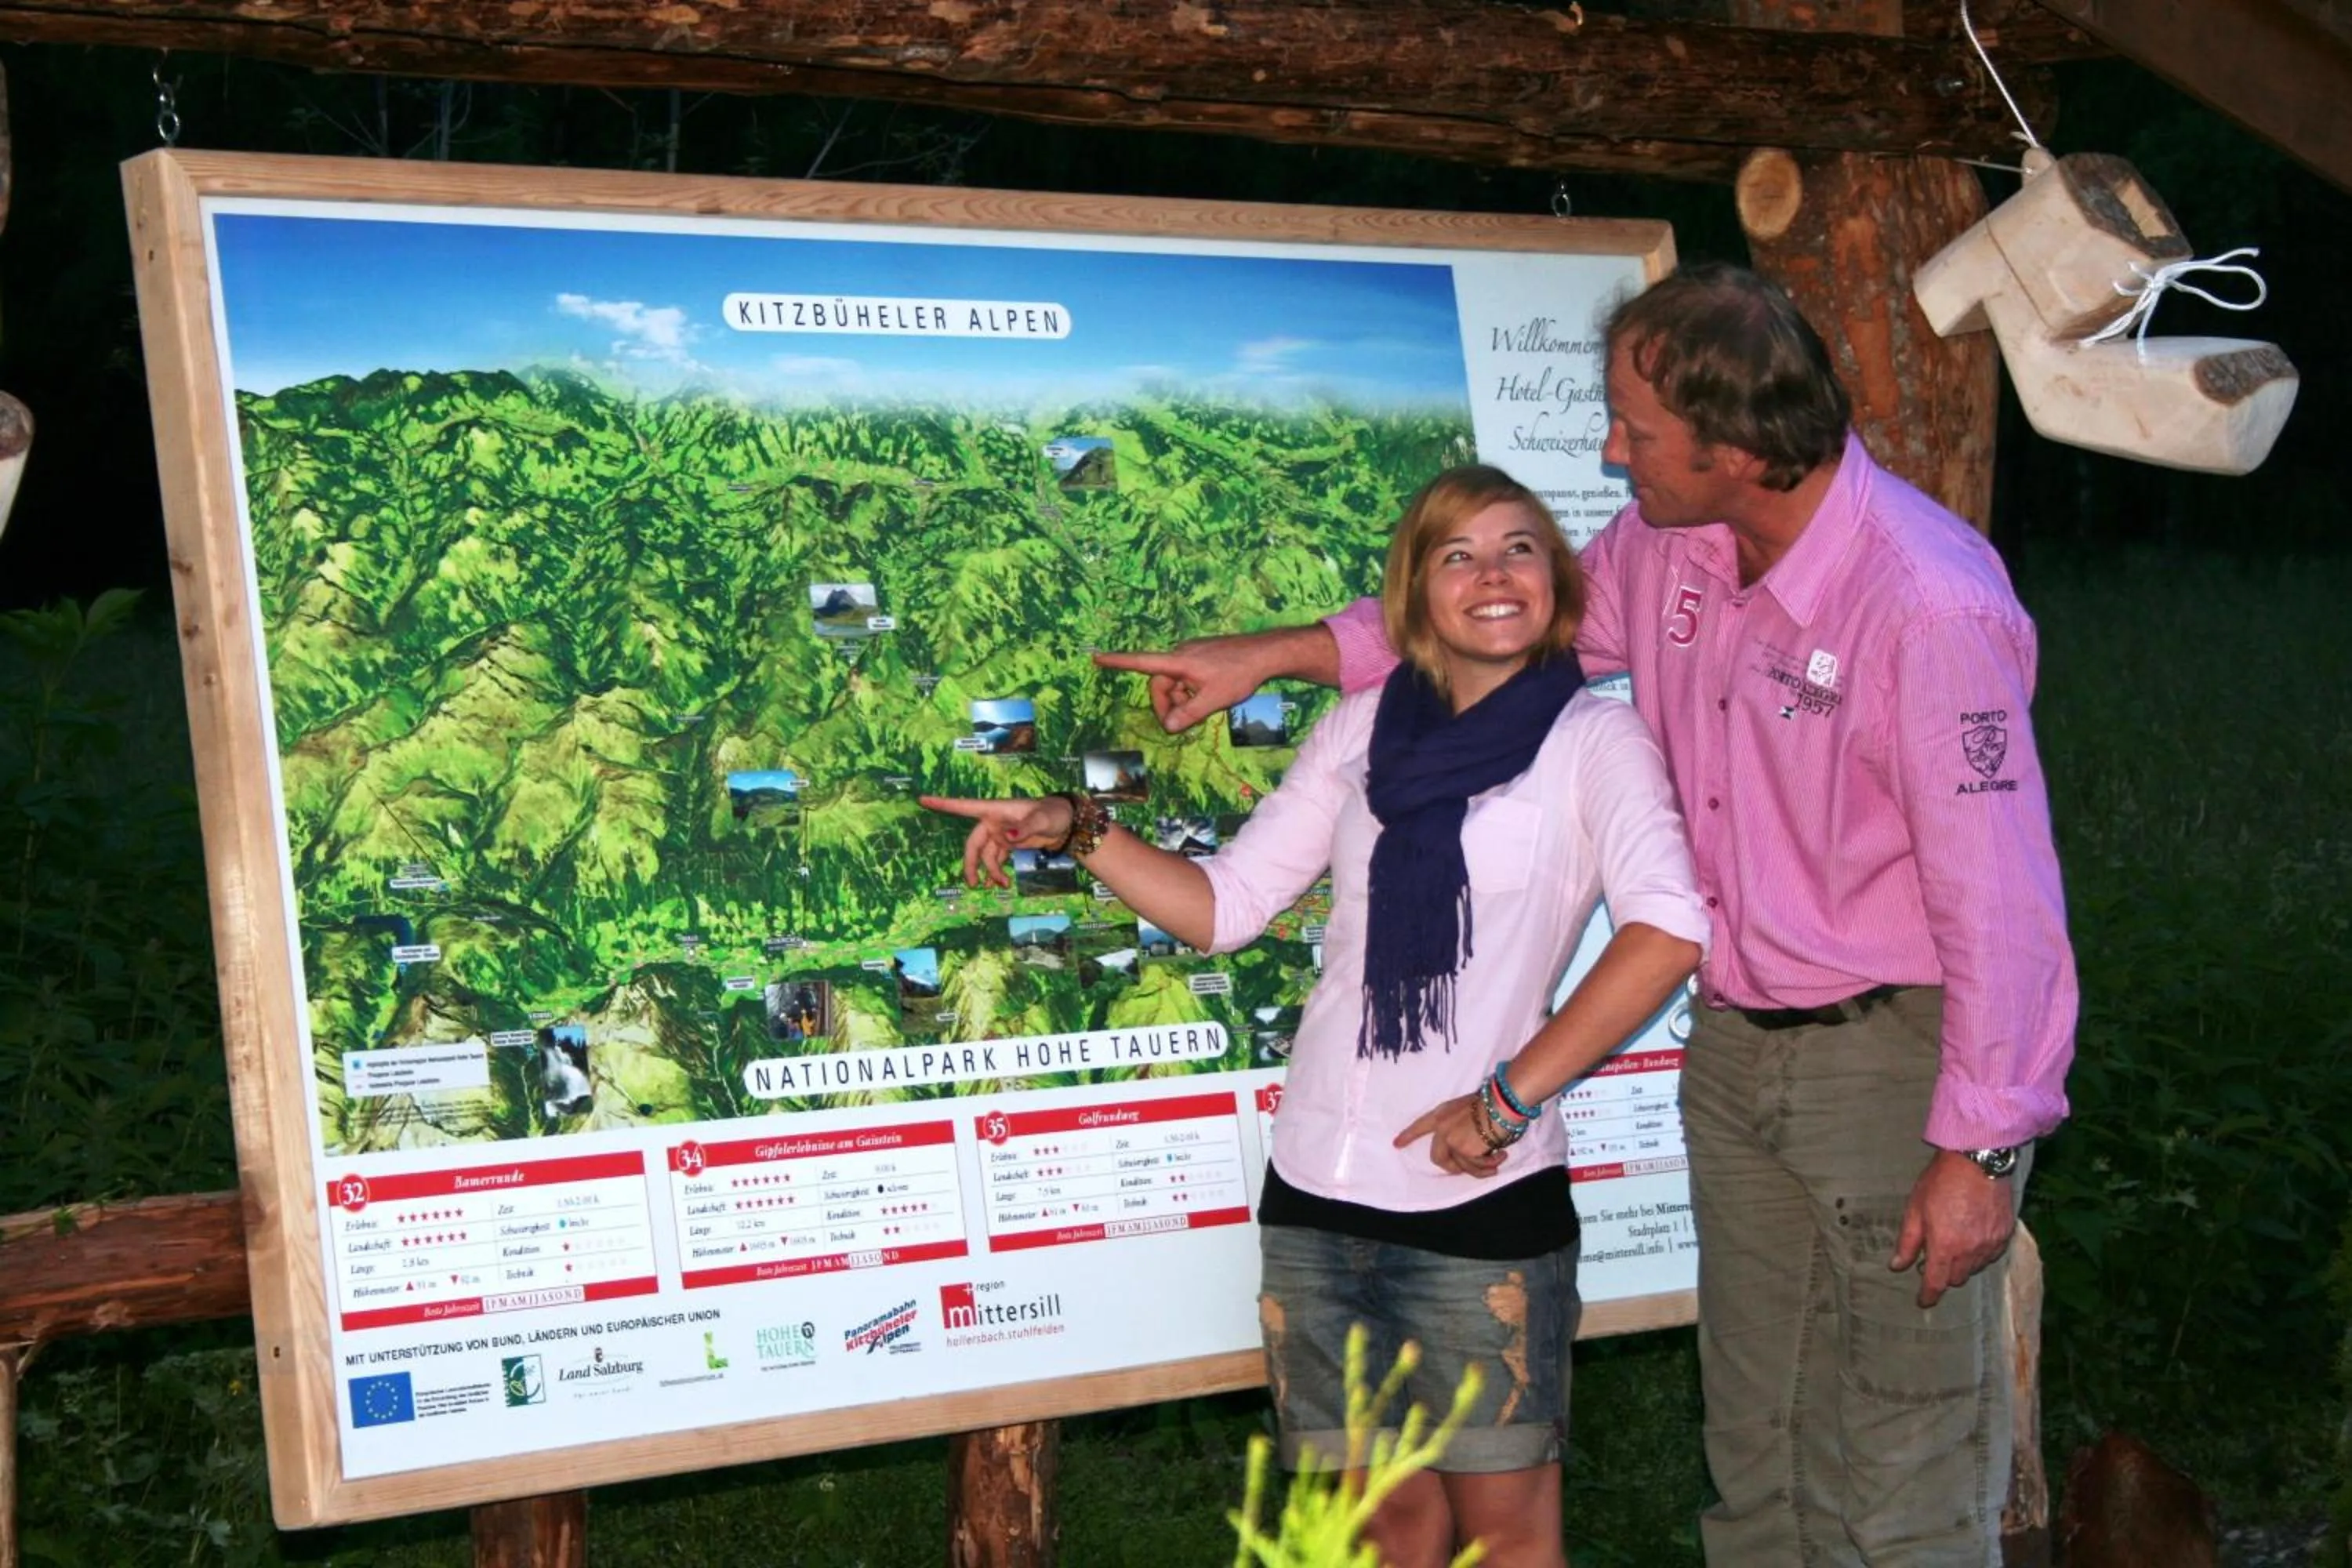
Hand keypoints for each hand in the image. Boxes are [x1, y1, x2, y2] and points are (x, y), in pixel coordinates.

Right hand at [917, 794, 1074, 888]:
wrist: (1067, 823)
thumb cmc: (1054, 813)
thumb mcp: (1043, 818)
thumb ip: (1026, 827)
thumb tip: (1008, 838)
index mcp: (996, 810)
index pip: (965, 806)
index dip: (944, 804)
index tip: (923, 799)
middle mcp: (993, 822)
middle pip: (973, 844)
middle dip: (971, 863)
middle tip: (972, 884)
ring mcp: (999, 834)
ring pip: (985, 856)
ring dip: (989, 872)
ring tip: (1000, 886)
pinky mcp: (1008, 844)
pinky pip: (995, 860)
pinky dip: (996, 872)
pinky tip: (1000, 884)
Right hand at [1093, 634, 1282, 733]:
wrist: (1266, 653)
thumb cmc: (1239, 674)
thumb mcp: (1214, 699)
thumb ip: (1189, 714)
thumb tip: (1168, 726)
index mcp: (1179, 662)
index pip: (1143, 662)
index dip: (1118, 662)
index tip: (1097, 657)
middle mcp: (1181, 654)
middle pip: (1161, 683)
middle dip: (1169, 704)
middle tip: (1183, 723)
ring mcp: (1193, 654)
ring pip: (1176, 682)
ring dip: (1183, 699)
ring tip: (1206, 705)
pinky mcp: (1203, 656)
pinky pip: (1188, 677)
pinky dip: (1192, 690)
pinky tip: (1211, 695)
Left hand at [1394, 1094, 1509, 1179]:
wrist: (1501, 1103)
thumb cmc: (1492, 1103)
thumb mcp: (1468, 1109)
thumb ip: (1461, 1126)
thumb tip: (1469, 1148)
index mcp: (1442, 1114)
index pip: (1420, 1125)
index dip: (1408, 1135)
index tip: (1396, 1144)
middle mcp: (1442, 1128)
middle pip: (1437, 1157)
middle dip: (1451, 1168)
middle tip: (1465, 1170)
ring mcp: (1451, 1140)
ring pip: (1460, 1165)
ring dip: (1480, 1167)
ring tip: (1497, 1159)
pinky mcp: (1463, 1151)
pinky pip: (1475, 1167)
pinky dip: (1490, 1165)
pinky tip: (1501, 1155)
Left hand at [1889, 1149, 2018, 1307]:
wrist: (1977, 1161)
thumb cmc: (1941, 1182)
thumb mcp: (1915, 1210)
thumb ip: (1908, 1242)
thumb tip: (1897, 1266)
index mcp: (1945, 1247)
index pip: (1937, 1284)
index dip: (1928, 1296)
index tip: (1923, 1301)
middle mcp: (1970, 1252)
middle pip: (1956, 1278)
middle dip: (1944, 1273)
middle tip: (1936, 1256)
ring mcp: (1990, 1244)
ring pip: (1974, 1268)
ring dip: (1962, 1263)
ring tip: (1954, 1241)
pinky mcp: (2005, 1235)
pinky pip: (1991, 1255)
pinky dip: (1980, 1252)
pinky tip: (1972, 1236)